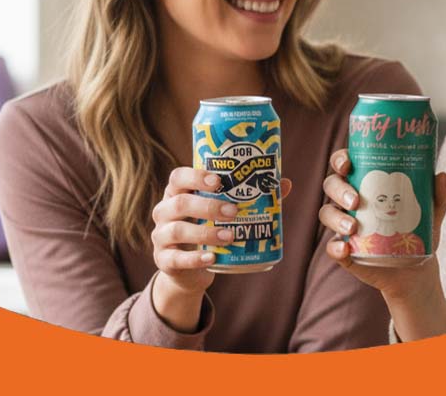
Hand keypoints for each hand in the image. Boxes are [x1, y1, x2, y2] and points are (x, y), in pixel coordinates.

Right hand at [151, 167, 292, 294]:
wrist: (189, 269)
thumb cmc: (208, 229)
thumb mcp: (222, 213)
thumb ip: (249, 198)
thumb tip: (285, 183)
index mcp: (177, 193)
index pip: (178, 177)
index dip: (195, 176)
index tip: (219, 180)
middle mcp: (164, 212)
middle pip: (179, 203)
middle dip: (208, 206)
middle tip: (234, 211)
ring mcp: (160, 237)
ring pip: (176, 230)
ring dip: (205, 233)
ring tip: (230, 235)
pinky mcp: (163, 260)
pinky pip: (175, 259)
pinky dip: (194, 258)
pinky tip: (212, 257)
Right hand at [318, 149, 445, 302]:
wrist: (418, 268)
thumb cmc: (419, 229)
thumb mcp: (431, 211)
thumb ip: (439, 195)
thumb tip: (443, 177)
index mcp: (366, 183)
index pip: (345, 164)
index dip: (341, 159)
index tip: (348, 163)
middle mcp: (350, 201)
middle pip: (332, 185)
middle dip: (339, 190)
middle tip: (356, 201)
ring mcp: (344, 226)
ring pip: (327, 214)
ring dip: (336, 219)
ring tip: (353, 228)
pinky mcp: (345, 251)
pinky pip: (332, 248)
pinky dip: (335, 248)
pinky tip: (345, 249)